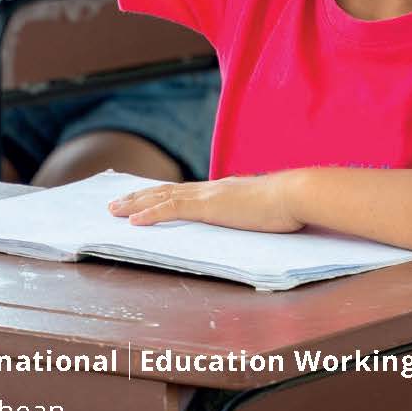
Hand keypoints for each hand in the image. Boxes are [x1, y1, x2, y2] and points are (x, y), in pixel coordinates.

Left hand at [108, 174, 302, 231]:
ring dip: (136, 204)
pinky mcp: (209, 207)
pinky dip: (151, 214)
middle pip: (165, 191)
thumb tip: (250, 218)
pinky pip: (173, 210)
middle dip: (138, 197)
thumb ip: (250, 211)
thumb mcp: (263, 209)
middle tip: (115, 203)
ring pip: (162, 197)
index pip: (183, 191)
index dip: (159, 194)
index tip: (141, 197)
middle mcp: (210, 189)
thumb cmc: (288, 205)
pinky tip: (134, 221)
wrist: (296, 194)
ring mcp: (208, 196)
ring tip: (114, 210)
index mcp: (221, 190)